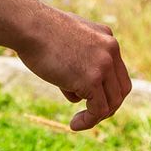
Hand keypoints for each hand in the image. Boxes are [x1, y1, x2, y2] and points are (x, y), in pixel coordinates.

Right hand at [15, 10, 130, 129]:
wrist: (29, 25)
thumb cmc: (38, 32)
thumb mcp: (68, 41)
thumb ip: (79, 60)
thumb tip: (78, 91)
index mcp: (107, 38)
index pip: (118, 72)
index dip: (108, 90)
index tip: (91, 100)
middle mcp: (111, 50)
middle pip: (121, 89)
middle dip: (107, 106)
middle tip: (89, 114)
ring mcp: (104, 65)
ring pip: (112, 103)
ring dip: (96, 116)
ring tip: (78, 122)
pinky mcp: (92, 79)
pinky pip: (98, 110)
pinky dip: (88, 121)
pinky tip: (74, 124)